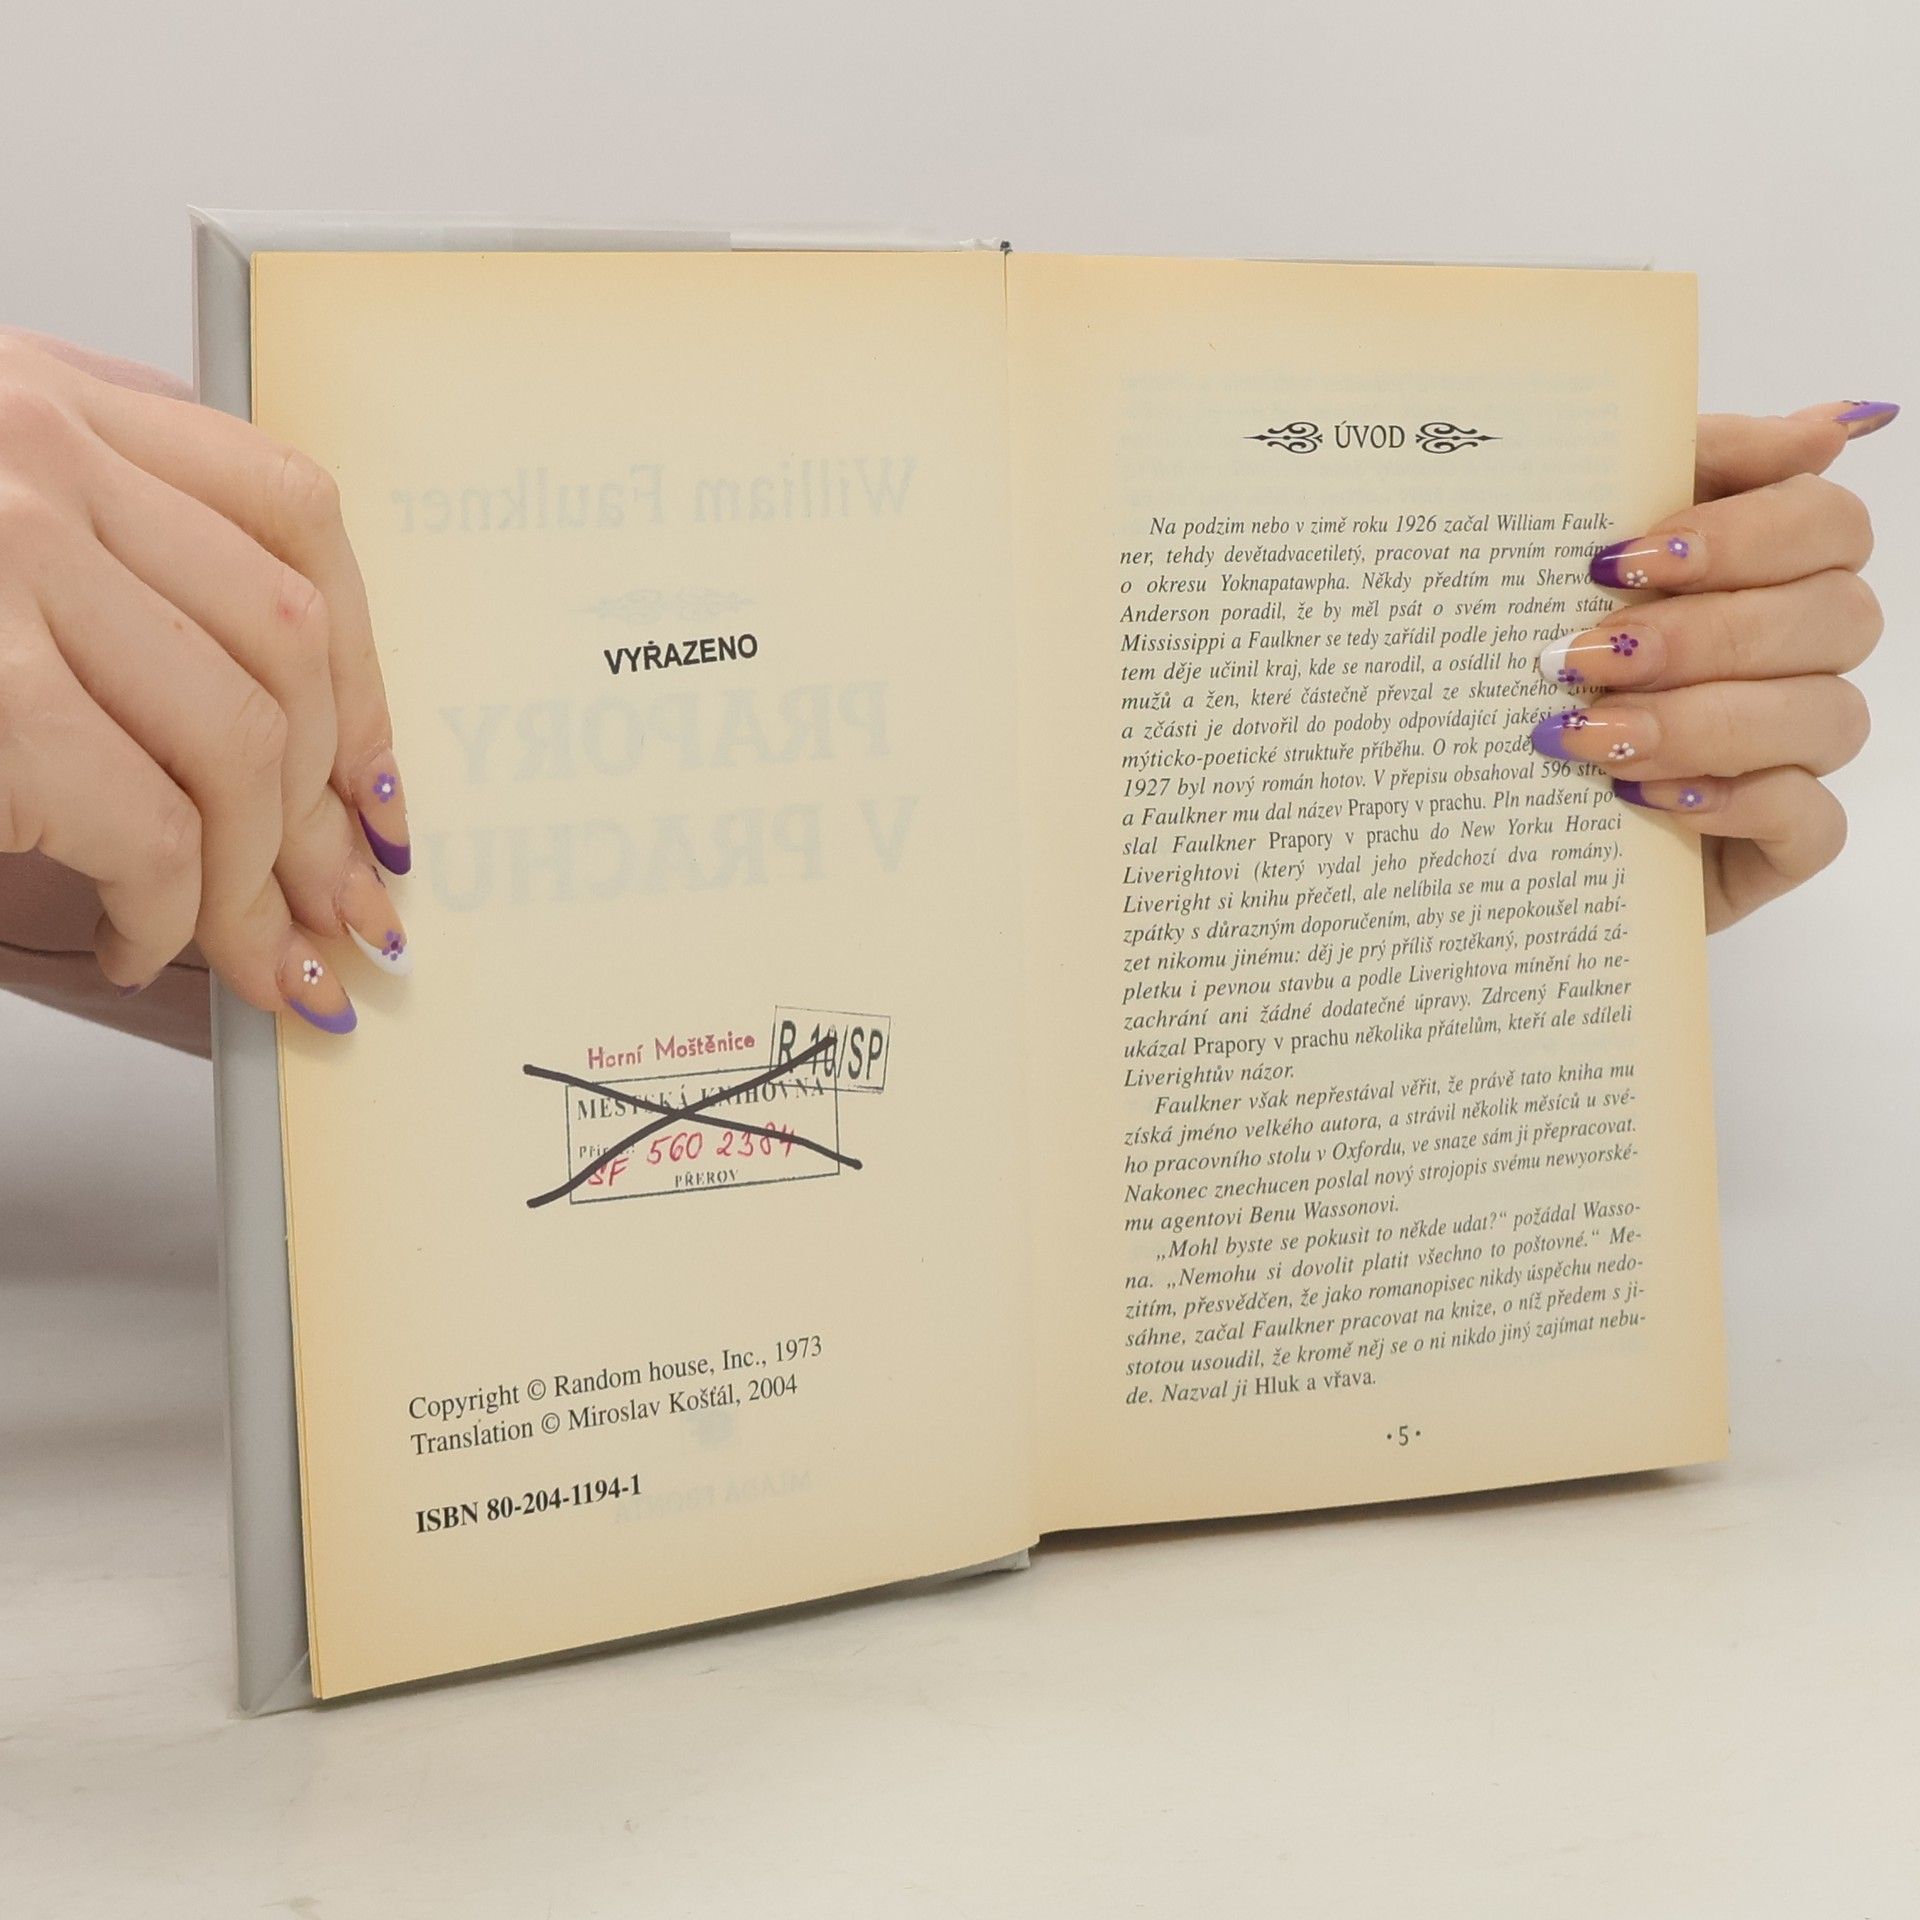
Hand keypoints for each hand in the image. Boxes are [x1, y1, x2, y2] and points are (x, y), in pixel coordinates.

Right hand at [0, 329, 414, 1036]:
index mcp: (44, 397)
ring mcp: (2, 556)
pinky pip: (150, 823)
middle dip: (327, 811)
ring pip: (242, 740)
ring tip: (247, 949)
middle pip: (289, 647)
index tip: (377, 783)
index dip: (363, 672)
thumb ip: (87, 528)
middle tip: (343, 911)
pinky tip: (139, 939)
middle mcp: (35, 451)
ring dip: (258, 877)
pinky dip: (170, 909)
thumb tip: (267, 693)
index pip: (296, 519)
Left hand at [1529, 399, 1893, 930]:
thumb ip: (1674, 468)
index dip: (1742, 533)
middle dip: (1702, 634)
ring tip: (1590, 735)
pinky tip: (1645, 798)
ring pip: (1824, 714)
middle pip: (1833, 614)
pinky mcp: (1783, 842)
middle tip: (1585, 657)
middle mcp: (1801, 653)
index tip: (1621, 558)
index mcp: (1769, 570)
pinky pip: (1808, 817)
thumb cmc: (1532, 669)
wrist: (1482, 805)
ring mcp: (1799, 750)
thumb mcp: (1564, 560)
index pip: (1824, 520)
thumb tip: (1835, 421)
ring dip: (1700, 720)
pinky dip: (1731, 801)